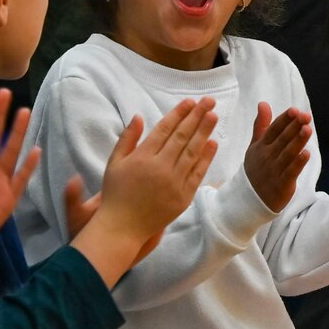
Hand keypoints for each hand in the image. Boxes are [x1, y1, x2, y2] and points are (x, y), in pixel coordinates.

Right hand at [65, 97, 219, 259]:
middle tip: (209, 101)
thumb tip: (138, 116)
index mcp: (142, 157)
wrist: (123, 227)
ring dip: (205, 132)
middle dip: (196, 116)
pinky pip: (197, 174)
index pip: (165, 129)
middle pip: (182, 137)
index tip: (190, 101)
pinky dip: (206, 158)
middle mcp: (160, 167)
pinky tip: (212, 143)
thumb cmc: (116, 193)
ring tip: (214, 116)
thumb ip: (127, 139)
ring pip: (193, 152)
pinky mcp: (183, 197)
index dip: (179, 114)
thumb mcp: (114, 163)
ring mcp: (174, 183)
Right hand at [243, 104, 313, 211]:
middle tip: (305, 116)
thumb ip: (261, 125)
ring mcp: (274, 170)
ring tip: (308, 129)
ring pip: (288, 153)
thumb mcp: (255, 146)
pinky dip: (298, 163)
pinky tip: (307, 153)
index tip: (294, 110)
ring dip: (298, 141)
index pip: (273, 130)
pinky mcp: (282, 184)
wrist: (249, 199)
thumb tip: (263, 103)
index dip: (284, 120)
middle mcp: (267, 156)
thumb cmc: (256, 169)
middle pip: (282, 139)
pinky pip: (291, 172)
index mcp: (261, 146)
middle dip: (294, 127)